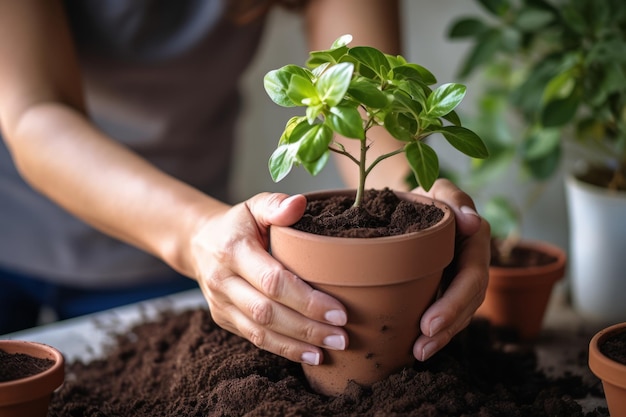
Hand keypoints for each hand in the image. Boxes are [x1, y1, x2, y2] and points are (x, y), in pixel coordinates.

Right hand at [191, 193, 347, 365]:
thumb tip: (300, 203)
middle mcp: (223, 281)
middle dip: (307, 328)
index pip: (273, 281)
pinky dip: (283, 349)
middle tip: (342, 336)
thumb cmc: (237, 224)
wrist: (199, 243)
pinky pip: (255, 338)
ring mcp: (221, 303)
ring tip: (331, 349)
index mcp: (233, 250)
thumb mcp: (253, 206)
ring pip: (260, 331)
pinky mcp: (224, 319)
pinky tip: (309, 354)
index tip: (339, 311)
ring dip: (297, 344)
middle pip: (268, 312)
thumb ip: (276, 205)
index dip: (306, 300)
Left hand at [411, 179, 490, 360]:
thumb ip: (455, 198)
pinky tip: (417, 346)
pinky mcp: (449, 287)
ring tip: (418, 353)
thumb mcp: (439, 189)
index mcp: (476, 241)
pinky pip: (448, 312)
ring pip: (461, 313)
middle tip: (422, 347)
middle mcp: (475, 263)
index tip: (428, 323)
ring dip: (442, 336)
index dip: (453, 303)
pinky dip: (437, 331)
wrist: (417, 203)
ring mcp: (463, 278)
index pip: (471, 278)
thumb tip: (473, 221)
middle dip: (447, 328)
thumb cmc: (427, 196)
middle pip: (469, 303)